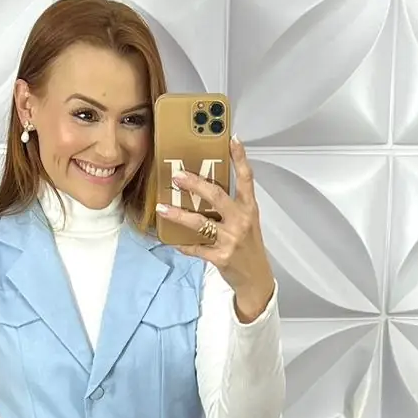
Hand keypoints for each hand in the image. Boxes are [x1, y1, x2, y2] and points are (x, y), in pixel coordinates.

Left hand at [155, 136, 275, 321]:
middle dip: (195, 184)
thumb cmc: (248, 246)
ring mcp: (231, 239)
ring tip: (162, 208)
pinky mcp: (221, 257)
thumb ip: (231, 206)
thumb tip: (204, 189)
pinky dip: (181, 244)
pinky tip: (170, 240)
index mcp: (249, 208)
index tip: (232, 139)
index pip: (247, 178)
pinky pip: (195, 248)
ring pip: (200, 223)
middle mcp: (241, 220)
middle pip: (217, 196)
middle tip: (177, 176)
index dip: (240, 158)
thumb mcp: (246, 222)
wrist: (255, 278)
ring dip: (179, 215)